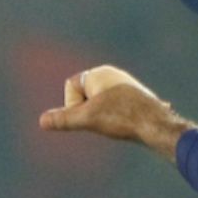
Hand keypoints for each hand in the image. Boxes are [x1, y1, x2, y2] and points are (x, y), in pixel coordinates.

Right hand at [41, 65, 187, 158]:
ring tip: (114, 123)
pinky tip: (125, 124)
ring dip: (100, 115)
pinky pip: (113, 106)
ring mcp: (124, 84)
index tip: (86, 115)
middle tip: (100, 121)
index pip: (70, 86)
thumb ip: (63, 119)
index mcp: (99, 73)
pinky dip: (113, 117)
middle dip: (86, 111)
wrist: (156, 124)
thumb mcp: (86, 119)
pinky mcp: (134, 96)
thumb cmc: (121, 117)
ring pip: (99, 102)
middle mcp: (112, 74)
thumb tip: (42, 121)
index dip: (72, 104)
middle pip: (84, 94)